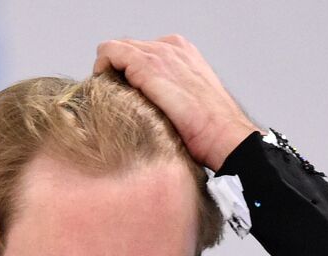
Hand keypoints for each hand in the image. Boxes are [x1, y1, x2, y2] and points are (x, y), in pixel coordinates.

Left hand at [92, 34, 260, 171]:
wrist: (225, 136)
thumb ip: (169, 94)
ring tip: (110, 100)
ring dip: (108, 72)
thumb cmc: (211, 130)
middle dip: (117, 71)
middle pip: (127, 49)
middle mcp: (170, 47)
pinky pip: (110, 53)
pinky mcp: (146, 65)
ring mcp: (159, 53)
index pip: (142, 52)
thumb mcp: (190, 103)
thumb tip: (147, 106)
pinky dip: (102, 69)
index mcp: (183, 53)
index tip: (125, 96)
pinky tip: (105, 92)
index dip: (128, 73)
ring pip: (115, 49)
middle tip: (114, 100)